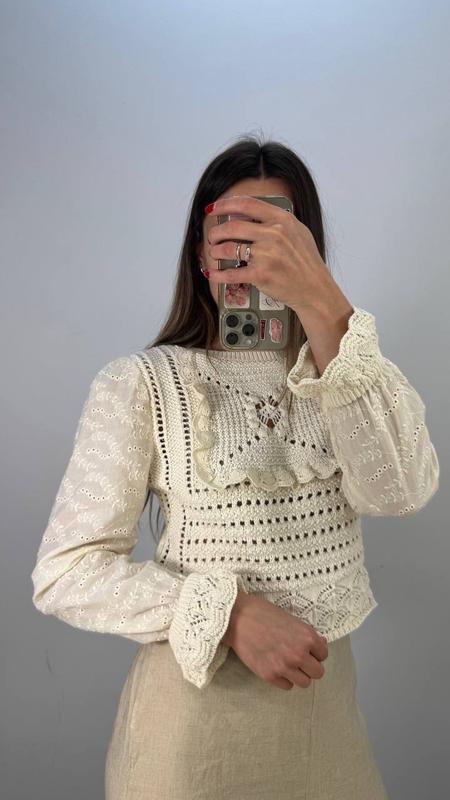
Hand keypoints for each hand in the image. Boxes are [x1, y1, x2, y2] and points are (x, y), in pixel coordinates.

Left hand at [205, 194, 336, 312]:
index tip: (213, 208)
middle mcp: (274, 234)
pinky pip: (231, 273)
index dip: (225, 204)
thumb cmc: (307, 261)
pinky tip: (213, 273)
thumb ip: (277, 220)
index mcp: (282, 220)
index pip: (247, 204)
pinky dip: (218, 274)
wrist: (315, 288)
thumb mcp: (298, 231)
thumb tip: (251, 214)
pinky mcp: (261, 275)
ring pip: (228, 248)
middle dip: (216, 232)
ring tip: (215, 253)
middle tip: (212, 237)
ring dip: (216, 251)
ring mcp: (267, 255)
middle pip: (232, 227)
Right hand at [222, 591, 328, 689]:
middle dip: (310, 666)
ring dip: (299, 674)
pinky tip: (276, 667)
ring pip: (305, 683)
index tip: (308, 649)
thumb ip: (306, 634)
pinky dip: (284, 678)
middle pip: (317, 673)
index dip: (316, 652)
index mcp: (306, 637)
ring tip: (288, 665)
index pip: (324, 655)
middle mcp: (298, 654)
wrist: (237, 618)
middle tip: (300, 659)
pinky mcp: (269, 676)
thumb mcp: (291, 619)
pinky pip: (287, 686)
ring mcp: (284, 667)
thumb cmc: (264, 613)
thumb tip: (319, 645)